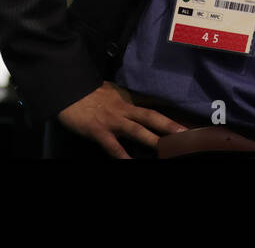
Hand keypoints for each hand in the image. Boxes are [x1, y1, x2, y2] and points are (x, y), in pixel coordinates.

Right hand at [57, 82, 188, 158]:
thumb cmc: (90, 92)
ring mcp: (112, 120)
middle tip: (185, 134)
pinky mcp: (99, 131)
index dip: (169, 112)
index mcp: (128, 99)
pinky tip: (130, 163)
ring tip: (166, 149)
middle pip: (151, 116)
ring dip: (153, 140)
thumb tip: (143, 102)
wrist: (68, 90)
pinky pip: (113, 146)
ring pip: (137, 130)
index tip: (185, 119)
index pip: (153, 105)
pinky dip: (122, 155)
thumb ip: (128, 98)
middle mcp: (124, 109)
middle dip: (169, 126)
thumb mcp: (114, 91)